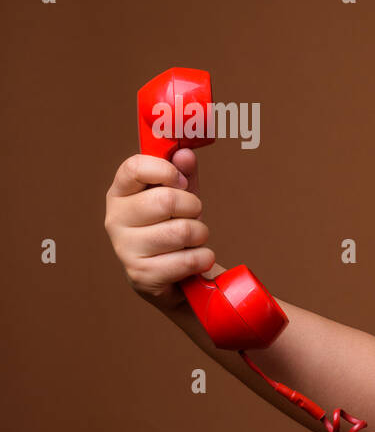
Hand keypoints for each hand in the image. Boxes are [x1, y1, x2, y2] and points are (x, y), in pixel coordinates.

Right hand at [104, 150, 212, 312]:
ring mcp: (125, 248)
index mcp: (120, 193)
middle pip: (166, 200)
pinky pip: (189, 259)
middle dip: (194, 208)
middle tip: (192, 217)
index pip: (134, 167)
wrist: (174, 277)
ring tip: (193, 241)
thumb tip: (185, 154)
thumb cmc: (174, 229)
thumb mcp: (181, 197)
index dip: (165, 170)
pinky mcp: (142, 275)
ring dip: (201, 235)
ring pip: (182, 231)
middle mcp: (114, 219)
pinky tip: (195, 261)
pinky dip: (203, 259)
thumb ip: (183, 173)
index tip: (180, 181)